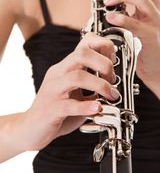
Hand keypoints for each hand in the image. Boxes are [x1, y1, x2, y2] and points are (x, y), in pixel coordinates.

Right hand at [21, 33, 118, 150]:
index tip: (114, 60)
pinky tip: (97, 109)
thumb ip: (92, 84)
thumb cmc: (57, 110)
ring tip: (110, 95)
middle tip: (112, 79)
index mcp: (66, 67)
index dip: (103, 47)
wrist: (31, 129)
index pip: (84, 43)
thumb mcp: (77, 92)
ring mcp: (53, 90)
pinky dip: (86, 106)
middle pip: (81, 54)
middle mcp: (58, 74)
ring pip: (76, 76)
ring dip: (99, 85)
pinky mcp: (50, 109)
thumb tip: (114, 80)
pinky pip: (69, 105)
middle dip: (104, 64)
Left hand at [104, 0, 159, 87]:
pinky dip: (122, 18)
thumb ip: (125, 7)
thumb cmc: (141, 44)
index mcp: (153, 2)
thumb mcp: (134, 21)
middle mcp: (157, 9)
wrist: (156, 69)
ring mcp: (156, 22)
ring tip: (107, 2)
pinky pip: (137, 24)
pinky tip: (110, 19)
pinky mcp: (152, 37)